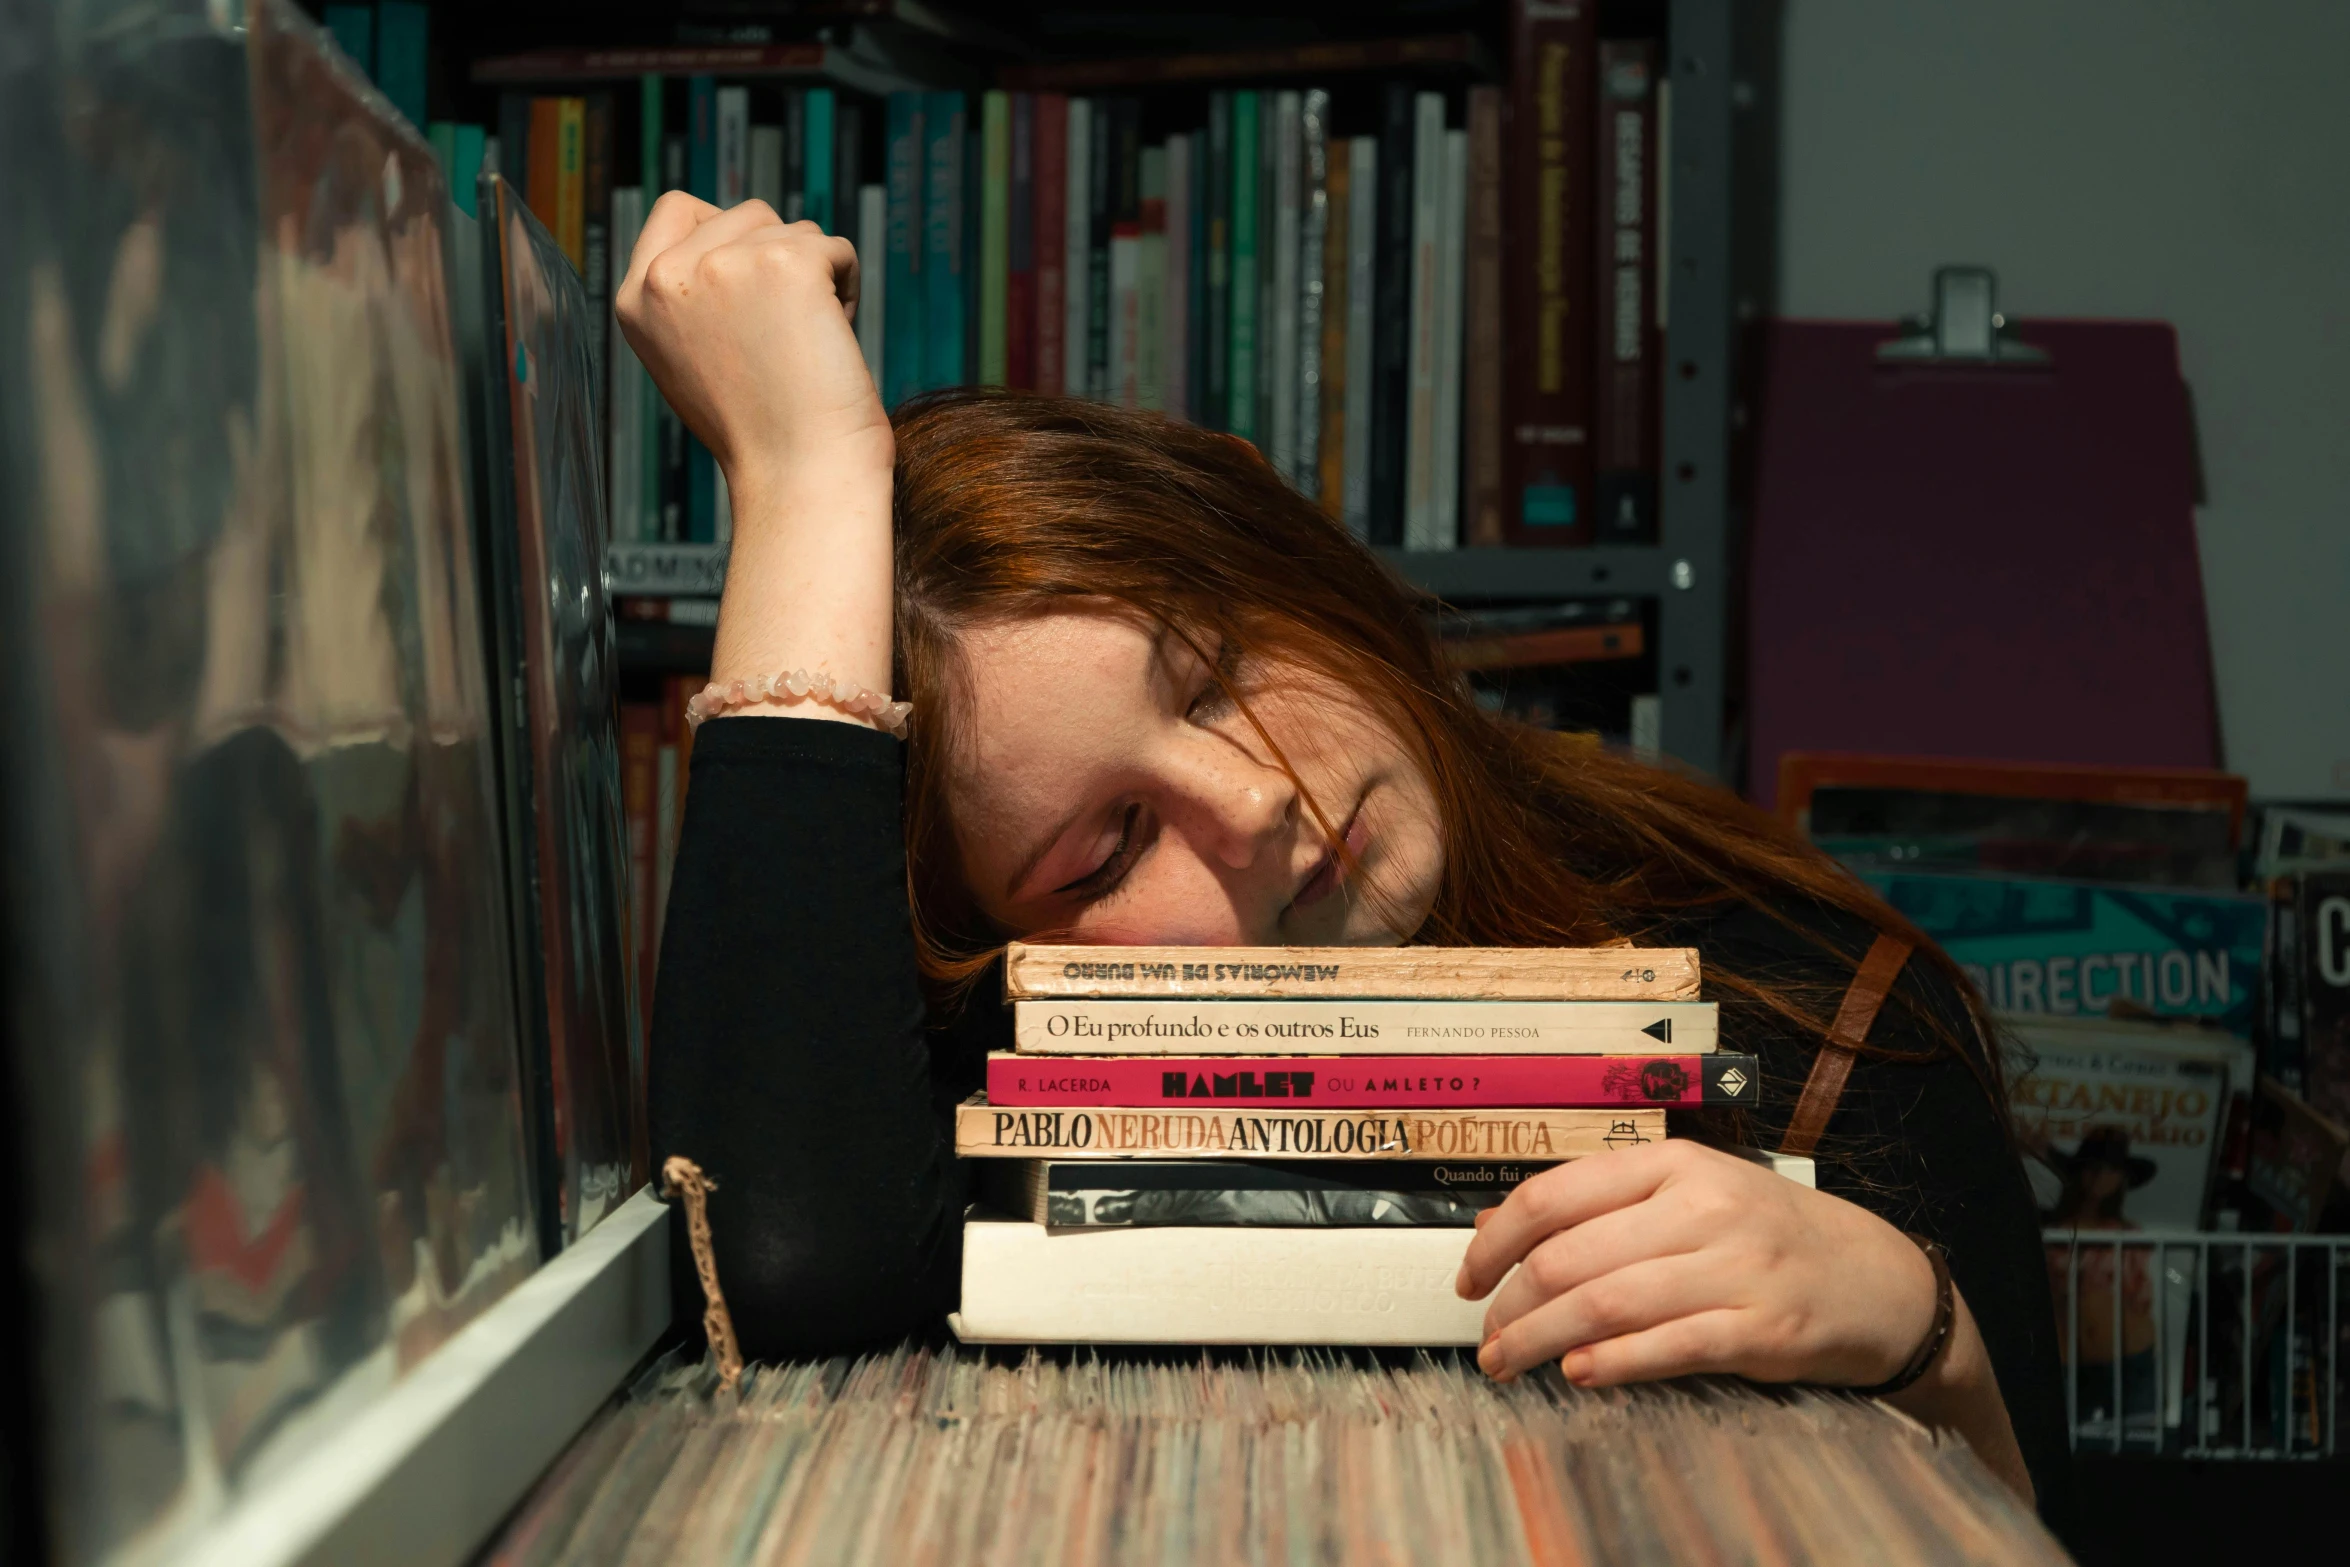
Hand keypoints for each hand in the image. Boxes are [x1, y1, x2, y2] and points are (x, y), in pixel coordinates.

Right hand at [615, 194, 891, 501]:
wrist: (798, 475)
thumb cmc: (760, 430)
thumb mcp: (690, 354)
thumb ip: (693, 293)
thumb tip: (733, 239)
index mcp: (635, 298)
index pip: (677, 209)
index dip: (727, 235)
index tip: (754, 291)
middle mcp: (667, 276)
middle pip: (745, 214)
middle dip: (779, 260)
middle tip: (786, 332)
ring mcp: (722, 264)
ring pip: (794, 228)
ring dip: (817, 277)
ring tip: (808, 344)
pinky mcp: (783, 264)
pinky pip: (836, 246)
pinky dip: (848, 286)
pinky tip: (834, 338)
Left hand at [1457, 1140, 1937, 1388]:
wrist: (1880, 1281)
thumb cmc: (1771, 1237)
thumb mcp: (1691, 1196)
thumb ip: (1605, 1209)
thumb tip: (1502, 1228)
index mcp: (1675, 1164)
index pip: (1555, 1195)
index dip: (1496, 1242)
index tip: (1468, 1278)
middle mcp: (1702, 1206)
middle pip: (1570, 1255)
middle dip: (1511, 1304)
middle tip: (1487, 1337)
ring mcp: (1735, 1266)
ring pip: (1607, 1302)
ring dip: (1542, 1340)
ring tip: (1510, 1362)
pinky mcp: (1762, 1327)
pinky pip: (1668, 1346)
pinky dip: (1613, 1363)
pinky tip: (1578, 1373)